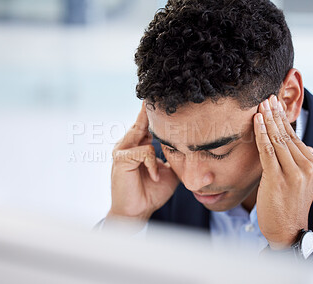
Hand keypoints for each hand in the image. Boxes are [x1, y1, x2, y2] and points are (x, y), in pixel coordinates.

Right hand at [108, 103, 178, 222]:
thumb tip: (192, 148)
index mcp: (139, 145)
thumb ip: (176, 158)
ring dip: (155, 138)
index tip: (164, 97)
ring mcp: (122, 150)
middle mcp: (129, 143)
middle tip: (156, 93)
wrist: (137, 212)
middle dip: (148, 109)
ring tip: (162, 142)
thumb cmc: (152, 192)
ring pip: (141, 132)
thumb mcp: (170, 172)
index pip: (147, 124)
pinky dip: (152, 164)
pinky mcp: (120, 159)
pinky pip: (143, 152)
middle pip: (141, 121)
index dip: (154, 112)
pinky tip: (154, 177)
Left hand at [254, 95, 312, 249]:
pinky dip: (262, 134)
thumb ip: (298, 162)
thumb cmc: (288, 205)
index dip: (283, 119)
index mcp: (312, 165)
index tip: (275, 105)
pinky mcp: (278, 178)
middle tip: (267, 97)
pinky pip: (268, 151)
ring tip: (261, 105)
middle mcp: (306, 166)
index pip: (295, 137)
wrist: (288, 231)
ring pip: (278, 140)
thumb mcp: (299, 182)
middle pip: (287, 135)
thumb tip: (304, 146)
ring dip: (268, 120)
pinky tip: (257, 121)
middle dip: (276, 114)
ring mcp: (294, 173)